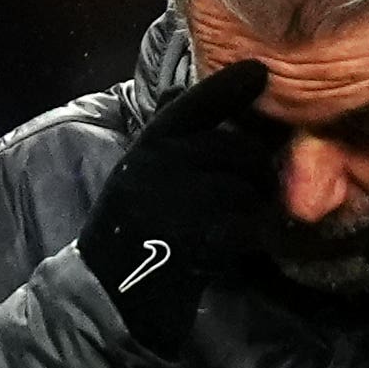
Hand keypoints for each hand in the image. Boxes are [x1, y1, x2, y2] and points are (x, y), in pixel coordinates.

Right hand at [78, 59, 275, 351]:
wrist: (106, 296)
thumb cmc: (127, 236)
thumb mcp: (135, 176)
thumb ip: (163, 137)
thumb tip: (178, 86)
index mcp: (146, 148)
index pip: (191, 106)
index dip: (227, 87)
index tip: (260, 70)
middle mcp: (158, 165)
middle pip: (233, 149)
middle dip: (255, 170)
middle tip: (262, 190)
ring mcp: (175, 200)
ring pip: (243, 188)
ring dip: (254, 207)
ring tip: (245, 223)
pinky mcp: (193, 238)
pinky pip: (244, 225)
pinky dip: (253, 236)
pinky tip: (246, 246)